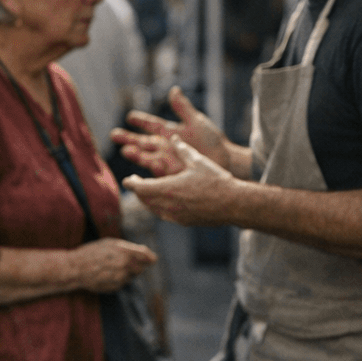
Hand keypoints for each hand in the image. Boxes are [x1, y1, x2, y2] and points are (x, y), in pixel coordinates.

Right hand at [74, 237, 156, 293]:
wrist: (75, 269)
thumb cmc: (92, 252)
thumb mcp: (110, 243)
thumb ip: (131, 248)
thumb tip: (149, 254)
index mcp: (125, 253)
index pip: (148, 257)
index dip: (150, 257)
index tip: (152, 258)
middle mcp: (125, 267)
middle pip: (142, 267)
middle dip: (137, 264)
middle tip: (122, 260)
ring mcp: (120, 279)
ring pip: (132, 275)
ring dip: (127, 271)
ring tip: (112, 266)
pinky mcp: (116, 287)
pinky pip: (123, 282)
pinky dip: (119, 278)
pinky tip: (107, 273)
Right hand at [110, 86, 228, 175]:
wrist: (225, 160)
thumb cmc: (211, 140)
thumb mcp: (197, 121)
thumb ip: (183, 108)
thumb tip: (174, 90)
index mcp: (168, 132)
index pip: (151, 125)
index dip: (141, 120)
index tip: (130, 116)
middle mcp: (163, 146)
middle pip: (142, 142)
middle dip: (128, 138)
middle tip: (114, 134)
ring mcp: (166, 160)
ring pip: (147, 157)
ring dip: (137, 155)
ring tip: (127, 151)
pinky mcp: (172, 174)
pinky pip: (161, 172)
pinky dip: (156, 169)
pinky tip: (152, 164)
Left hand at [123, 140, 237, 225]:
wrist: (233, 204)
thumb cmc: (216, 180)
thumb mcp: (197, 161)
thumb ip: (182, 149)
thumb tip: (174, 138)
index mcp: (167, 188)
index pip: (139, 187)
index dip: (131, 183)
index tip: (128, 179)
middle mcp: (167, 205)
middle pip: (143, 199)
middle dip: (138, 190)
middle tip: (135, 182)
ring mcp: (174, 216)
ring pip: (152, 209)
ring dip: (147, 200)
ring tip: (147, 191)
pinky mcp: (183, 222)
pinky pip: (163, 215)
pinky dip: (158, 207)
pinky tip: (163, 201)